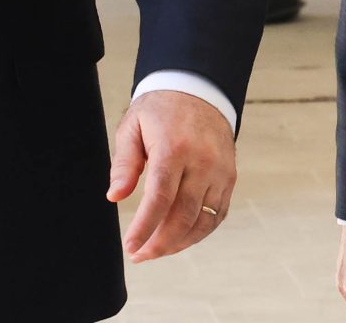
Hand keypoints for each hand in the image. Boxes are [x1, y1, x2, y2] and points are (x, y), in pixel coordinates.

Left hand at [105, 88, 235, 261]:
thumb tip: (115, 196)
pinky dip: (199, 232)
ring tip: (155, 249)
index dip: (145, 227)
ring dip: (179, 243)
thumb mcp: (133, 126)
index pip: (160, 197)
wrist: (199, 90)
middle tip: (139, 255)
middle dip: (160, 243)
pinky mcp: (230, 177)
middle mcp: (202, 161)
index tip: (130, 246)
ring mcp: (220, 171)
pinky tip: (179, 238)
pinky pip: (218, 215)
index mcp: (173, 148)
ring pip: (203, 221)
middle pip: (183, 216)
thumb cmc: (160, 110)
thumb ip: (124, 163)